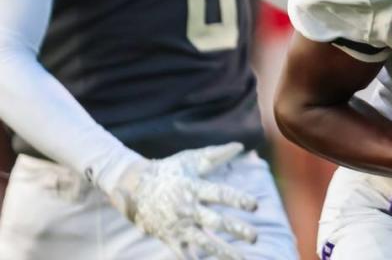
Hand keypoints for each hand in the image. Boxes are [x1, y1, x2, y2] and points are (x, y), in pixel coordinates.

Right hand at [106, 143, 258, 259]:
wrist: (133, 187)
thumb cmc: (169, 171)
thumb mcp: (191, 159)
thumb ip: (216, 154)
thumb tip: (240, 145)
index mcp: (194, 187)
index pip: (221, 194)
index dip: (238, 200)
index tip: (255, 206)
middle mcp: (188, 208)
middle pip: (216, 222)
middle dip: (237, 230)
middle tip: (255, 237)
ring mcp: (178, 225)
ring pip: (203, 242)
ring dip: (223, 252)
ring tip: (242, 258)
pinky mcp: (169, 238)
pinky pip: (184, 254)